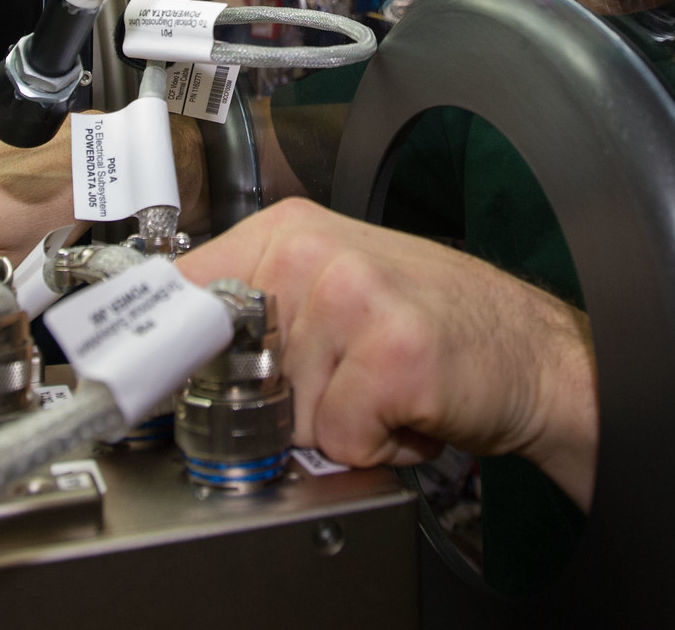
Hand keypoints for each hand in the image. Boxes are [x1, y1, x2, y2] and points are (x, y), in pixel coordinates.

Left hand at [177, 198, 596, 508]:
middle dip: (280, 402)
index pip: (178, 289)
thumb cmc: (440, 329)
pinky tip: (411, 407)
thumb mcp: (336, 293)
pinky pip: (341, 437)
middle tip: (343, 380)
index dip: (156, 348)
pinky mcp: (391, 352)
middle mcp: (314, 252)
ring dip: (335, 426)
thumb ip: (257, 313)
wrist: (537, 355)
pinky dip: (377, 444)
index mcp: (289, 231)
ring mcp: (353, 296)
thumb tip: (170, 359)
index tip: (136, 375)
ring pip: (285, 413)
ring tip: (383, 390)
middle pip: (229, 369)